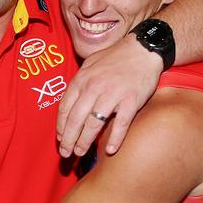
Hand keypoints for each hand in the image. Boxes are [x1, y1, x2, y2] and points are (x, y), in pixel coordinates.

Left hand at [56, 33, 162, 156]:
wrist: (142, 49)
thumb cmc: (115, 58)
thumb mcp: (90, 65)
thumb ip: (79, 83)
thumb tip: (69, 104)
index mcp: (82, 80)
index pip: (65, 108)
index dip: (61, 126)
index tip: (60, 138)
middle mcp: (94, 88)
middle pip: (76, 119)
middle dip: (68, 139)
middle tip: (66, 153)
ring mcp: (112, 94)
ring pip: (94, 124)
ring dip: (85, 141)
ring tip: (80, 153)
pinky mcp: (131, 100)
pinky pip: (121, 124)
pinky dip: (115, 138)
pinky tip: (109, 150)